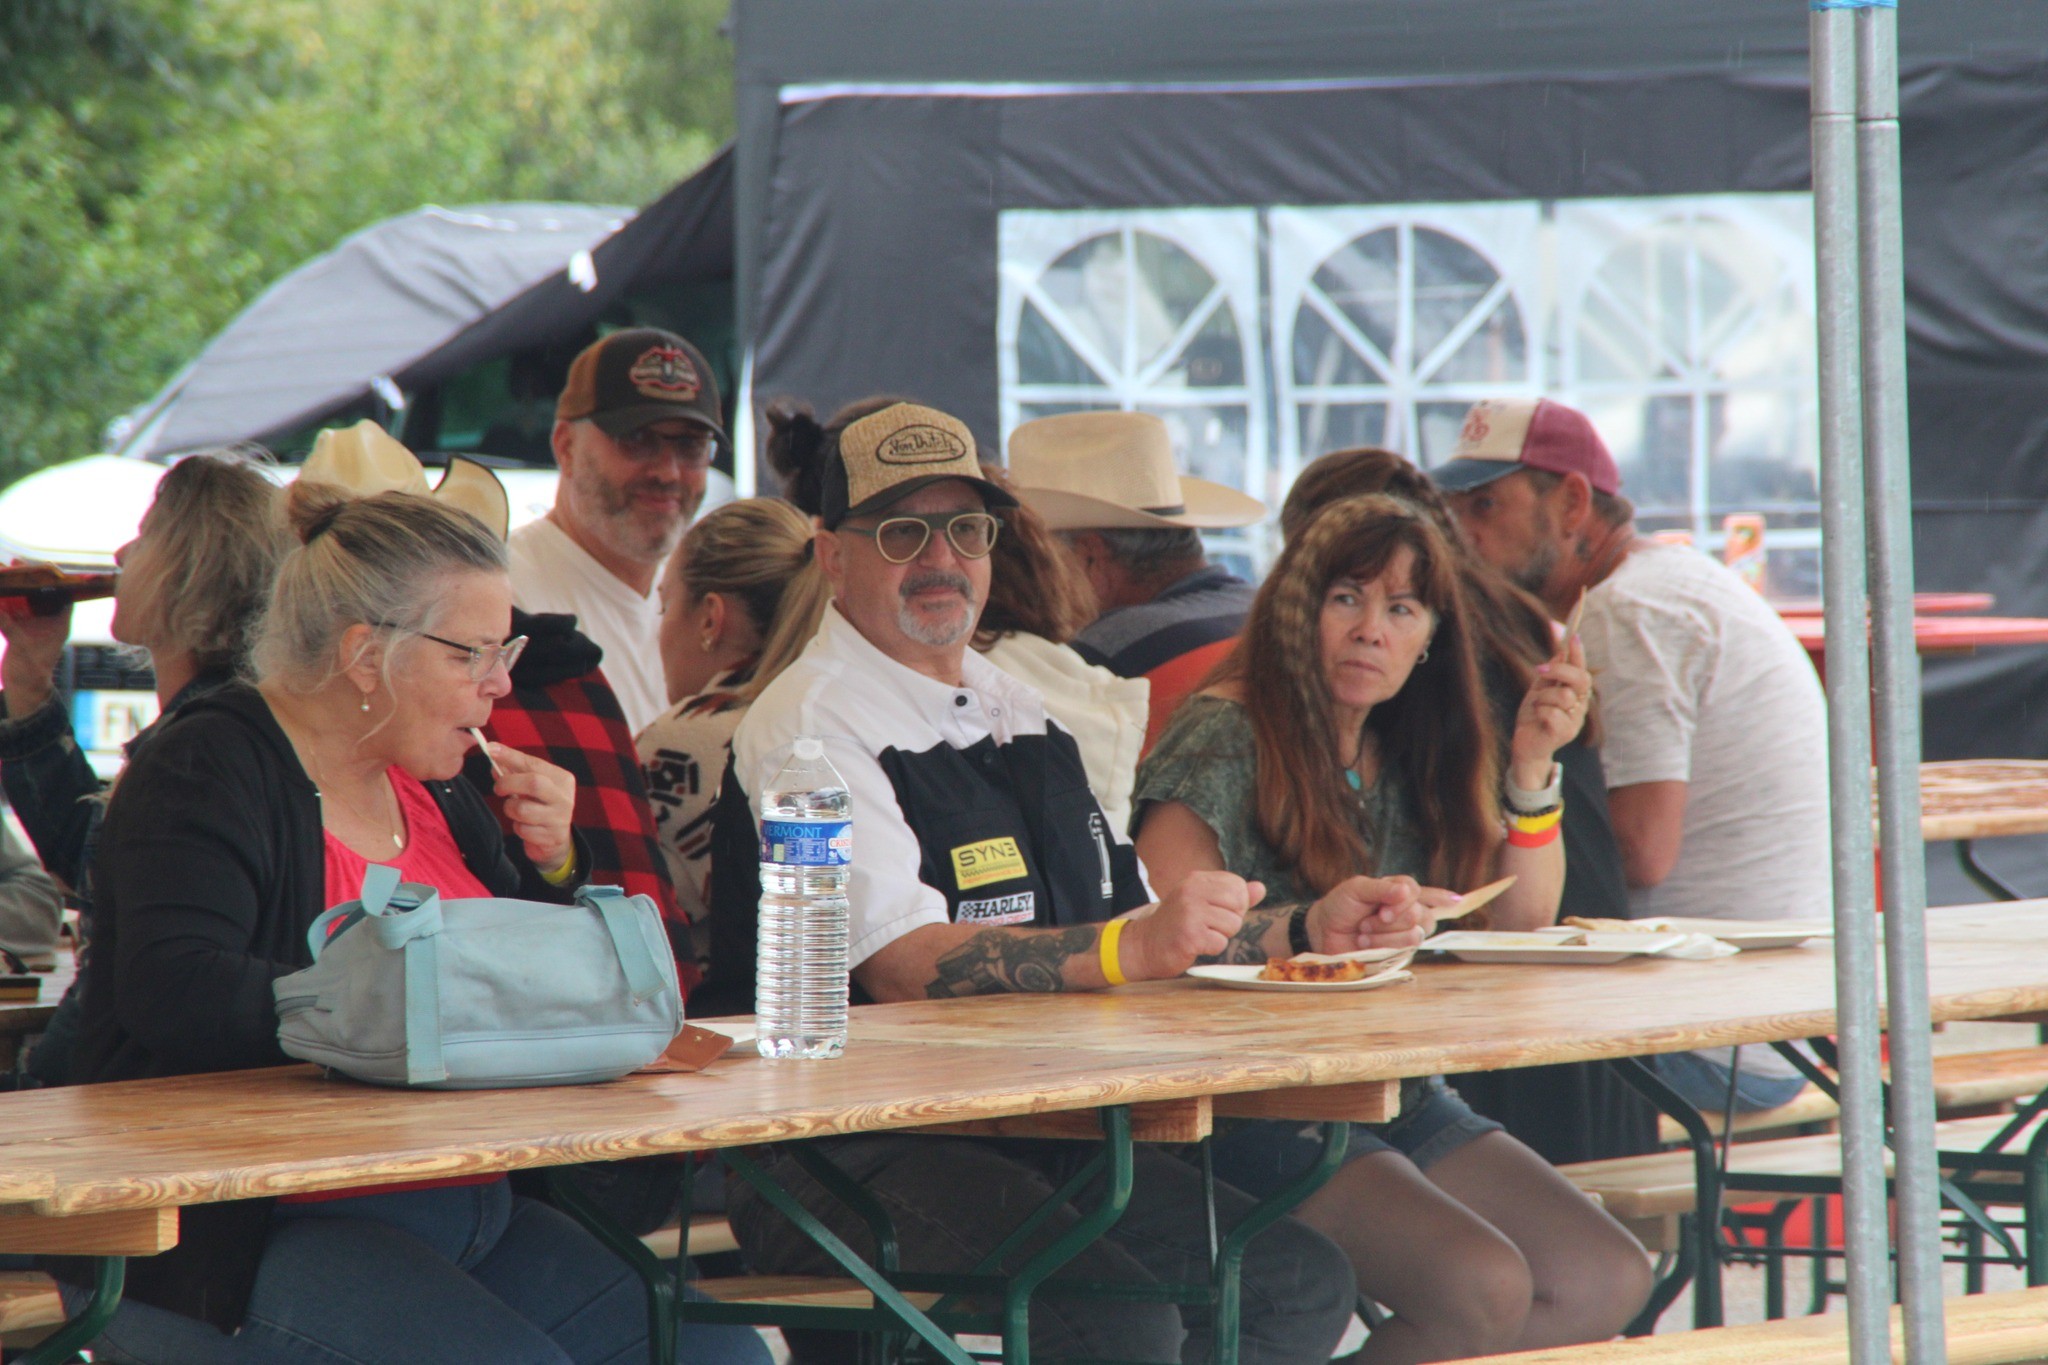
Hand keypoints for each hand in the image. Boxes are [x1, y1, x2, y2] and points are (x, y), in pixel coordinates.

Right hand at [0, 563, 72, 715]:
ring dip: (14, 585)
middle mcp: (48, 620)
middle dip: (29, 577)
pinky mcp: (18, 628)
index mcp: (59, 624)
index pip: (63, 595)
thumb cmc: (32, 672)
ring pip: (24, 599)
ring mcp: (33, 623)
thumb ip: (9, 627)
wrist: (24, 688)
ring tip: (4, 569)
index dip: (55, 579)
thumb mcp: (21, 648)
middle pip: (41, 593)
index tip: (42, 566)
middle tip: (15, 562)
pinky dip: (3, 599)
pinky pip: (11, 608)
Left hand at [487, 743, 575, 873]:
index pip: (533, 764)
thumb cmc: (541, 806)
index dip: (510, 756)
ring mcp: (560, 818)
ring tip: (514, 810)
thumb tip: (494, 755)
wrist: (556, 839)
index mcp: (562, 779)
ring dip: (511, 809)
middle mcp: (564, 797)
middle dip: (508, 783)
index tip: (490, 749)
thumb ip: (514, 771)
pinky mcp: (552, 837)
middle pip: (533, 783)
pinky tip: (524, 826)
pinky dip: (518, 828)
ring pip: (523, 809)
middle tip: (498, 788)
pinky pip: (523, 830)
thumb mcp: (531, 787)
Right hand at [1123, 870, 1263, 979]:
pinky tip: (1195, 945)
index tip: (1214, 912)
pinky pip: (1220, 943)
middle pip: (1239, 904)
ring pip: (1233, 925)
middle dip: (1230, 920)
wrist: (1145, 945)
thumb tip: (1261, 888)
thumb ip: (1234, 895)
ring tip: (1200, 934)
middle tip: (1209, 925)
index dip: (1235, 904)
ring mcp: (1189, 912)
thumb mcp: (1203, 902)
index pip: (1238, 885)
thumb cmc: (1179, 924)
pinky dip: (1211, 949)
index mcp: (1196, 879)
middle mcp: (1192, 891)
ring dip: (1221, 936)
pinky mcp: (1189, 935)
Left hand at [1304, 875, 1440, 952]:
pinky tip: (1365, 944)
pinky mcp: (1401, 953)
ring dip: (1384, 935)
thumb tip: (1406, 891)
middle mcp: (1406, 912)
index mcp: (1398, 891)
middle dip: (1389, 920)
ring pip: (1415, 935)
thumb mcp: (1357, 888)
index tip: (1381, 908)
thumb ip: (1382, 888)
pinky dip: (1382, 946)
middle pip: (1419, 914)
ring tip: (1363, 932)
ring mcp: (1405, 934)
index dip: (1402, 901)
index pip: (1415, 891)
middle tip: (1366, 920)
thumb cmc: (1341, 906)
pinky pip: (1406, 951)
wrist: (1324, 933)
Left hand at [1509, 634, 1591, 778]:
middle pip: (1581, 680)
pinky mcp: (1565, 733)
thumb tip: (1560, 652)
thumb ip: (1550, 674)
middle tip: (1540, 669)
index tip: (1573, 636)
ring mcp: (1575, 721)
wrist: (1525, 745)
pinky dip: (1539, 712)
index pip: (1582, 671)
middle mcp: (1580, 706)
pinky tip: (1537, 719)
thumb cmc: (1534, 716)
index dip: (1579, 654)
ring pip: (1562, 696)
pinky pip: (1551, 712)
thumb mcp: (1539, 690)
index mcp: (1576, 694)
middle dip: (1560, 670)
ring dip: (1543, 697)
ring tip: (1537, 706)